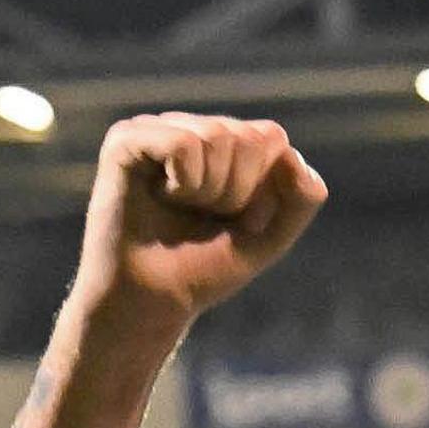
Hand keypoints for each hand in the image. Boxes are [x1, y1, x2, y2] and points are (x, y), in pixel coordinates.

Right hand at [72, 114, 327, 337]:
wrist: (153, 300)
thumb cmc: (205, 268)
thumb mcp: (271, 237)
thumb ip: (303, 198)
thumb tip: (291, 152)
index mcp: (226, 142)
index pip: (271, 137)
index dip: (261, 188)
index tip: (233, 216)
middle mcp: (192, 127)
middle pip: (247, 137)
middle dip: (235, 192)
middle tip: (202, 215)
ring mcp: (157, 128)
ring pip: (215, 136)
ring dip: (208, 191)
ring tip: (181, 208)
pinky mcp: (126, 139)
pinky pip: (181, 144)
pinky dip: (184, 183)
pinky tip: (160, 196)